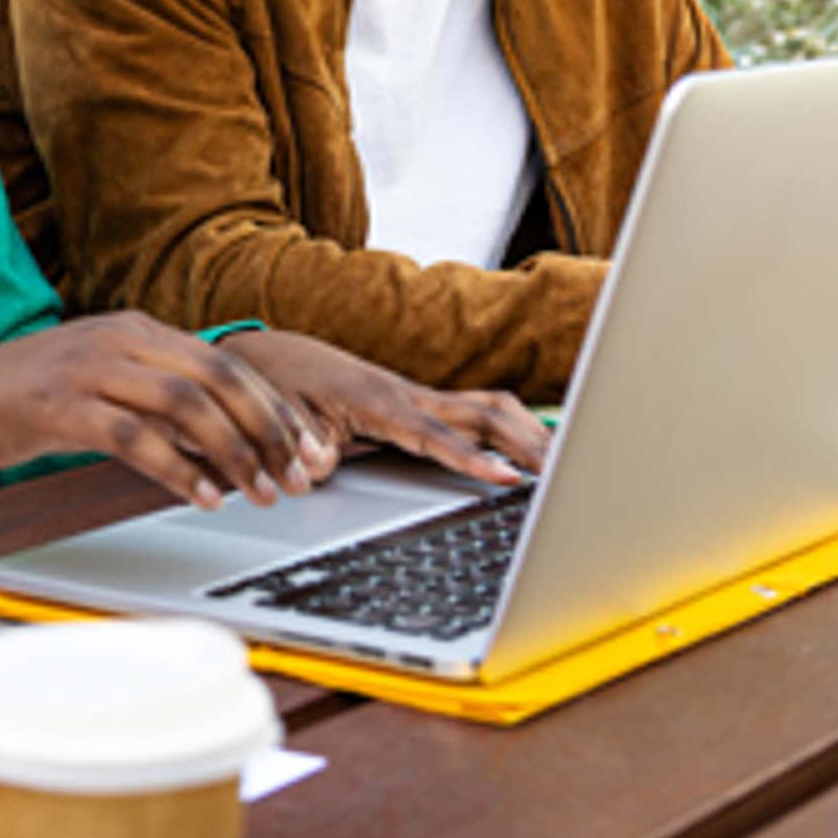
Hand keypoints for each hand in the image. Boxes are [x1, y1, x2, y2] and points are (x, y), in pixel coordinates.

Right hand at [0, 313, 323, 510]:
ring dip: (233, 452)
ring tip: (258, 492)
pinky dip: (178, 468)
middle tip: (294, 477)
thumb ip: (156, 400)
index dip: (274, 407)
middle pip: (220, 377)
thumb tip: (220, 441)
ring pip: (187, 404)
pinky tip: (202, 495)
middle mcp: (121, 339)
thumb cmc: (23, 400)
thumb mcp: (101, 385)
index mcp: (138, 330)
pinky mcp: (61, 407)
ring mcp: (90, 368)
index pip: (228, 363)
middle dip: (268, 430)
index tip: (305, 448)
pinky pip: (136, 436)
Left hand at [220, 328, 550, 483]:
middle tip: (565, 474)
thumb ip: (304, 447)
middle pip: (483, 414)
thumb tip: (323, 465)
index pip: (434, 435)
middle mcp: (407, 394)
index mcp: (376, 401)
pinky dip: (515, 430)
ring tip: (566, 465)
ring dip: (529, 432)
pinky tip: (536, 452)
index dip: (472, 459)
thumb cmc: (278, 388)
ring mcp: (419, 396)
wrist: (271, 358)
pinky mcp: (423, 403)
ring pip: (491, 408)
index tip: (507, 479)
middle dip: (526, 442)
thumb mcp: (280, 422)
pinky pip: (480, 413)